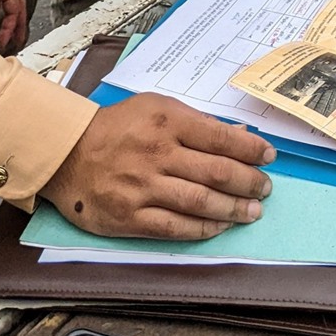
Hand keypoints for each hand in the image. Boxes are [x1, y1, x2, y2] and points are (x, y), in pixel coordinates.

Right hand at [44, 94, 274, 239]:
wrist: (66, 153)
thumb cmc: (117, 126)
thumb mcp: (157, 107)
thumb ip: (197, 122)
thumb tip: (239, 134)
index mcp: (167, 121)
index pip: (221, 137)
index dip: (251, 149)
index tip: (269, 157)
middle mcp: (157, 154)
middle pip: (216, 173)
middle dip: (249, 182)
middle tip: (265, 188)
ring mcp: (143, 188)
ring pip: (200, 202)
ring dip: (233, 209)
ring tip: (253, 211)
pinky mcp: (130, 217)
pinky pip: (175, 227)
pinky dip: (203, 228)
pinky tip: (220, 226)